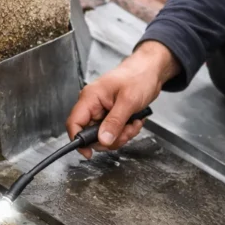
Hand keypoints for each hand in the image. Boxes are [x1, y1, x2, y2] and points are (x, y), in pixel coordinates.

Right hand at [66, 40, 179, 157]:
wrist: (151, 70)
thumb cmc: (138, 76)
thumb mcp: (128, 101)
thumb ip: (115, 122)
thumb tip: (103, 140)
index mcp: (90, 97)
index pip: (74, 123)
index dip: (79, 140)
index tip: (88, 153)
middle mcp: (93, 105)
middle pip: (91, 135)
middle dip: (111, 138)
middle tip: (126, 131)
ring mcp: (102, 111)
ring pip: (104, 136)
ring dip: (121, 135)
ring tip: (133, 123)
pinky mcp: (111, 115)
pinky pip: (114, 132)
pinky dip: (126, 131)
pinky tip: (135, 121)